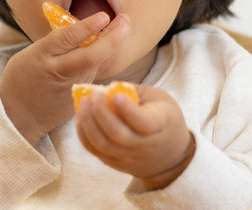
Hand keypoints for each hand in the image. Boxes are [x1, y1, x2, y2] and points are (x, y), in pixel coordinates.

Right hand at [0, 12, 130, 145]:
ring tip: (124, 27)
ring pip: (95, 64)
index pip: (67, 38)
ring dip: (111, 45)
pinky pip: (92, 74)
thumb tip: (82, 27)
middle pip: (90, 55)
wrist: (17, 116)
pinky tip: (111, 45)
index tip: (104, 16)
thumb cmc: (22, 78)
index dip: (87, 26)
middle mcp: (58, 71)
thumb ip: (55, 43)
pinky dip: (102, 59)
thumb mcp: (31, 54)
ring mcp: (70, 87)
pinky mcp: (77, 97)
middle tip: (125, 22)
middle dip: (112, 38)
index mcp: (42, 56)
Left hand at [75, 84, 194, 190]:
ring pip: (102, 145)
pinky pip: (94, 150)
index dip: (128, 110)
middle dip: (101, 113)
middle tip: (94, 96)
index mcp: (160, 126)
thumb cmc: (163, 118)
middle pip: (118, 135)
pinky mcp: (114, 162)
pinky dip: (83, 133)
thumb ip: (136, 92)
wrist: (169, 155)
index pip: (143, 123)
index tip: (115, 95)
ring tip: (84, 103)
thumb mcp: (160, 99)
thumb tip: (110, 87)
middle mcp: (143, 146)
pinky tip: (82, 116)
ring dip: (88, 123)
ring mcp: (127, 157)